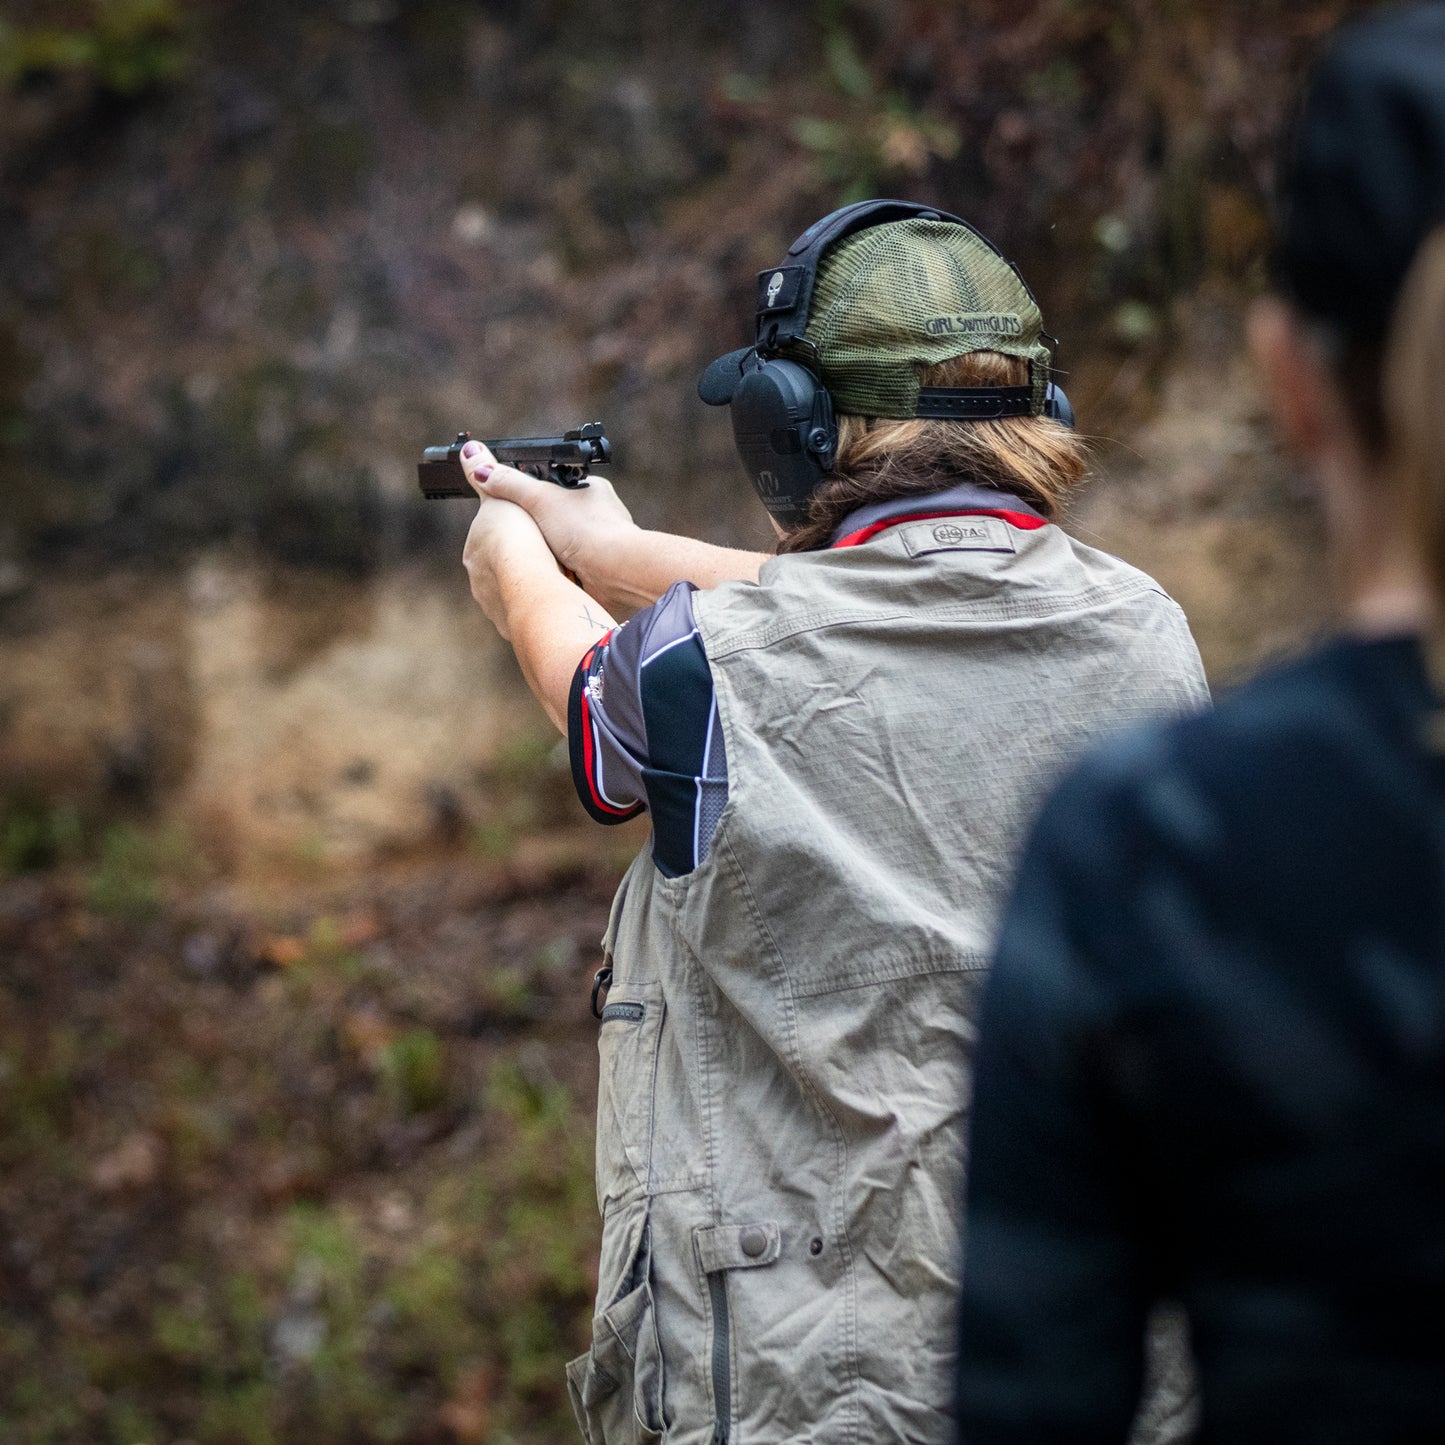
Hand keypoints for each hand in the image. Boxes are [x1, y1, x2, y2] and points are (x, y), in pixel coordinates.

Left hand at [460, 441, 558, 640]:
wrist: (537, 590)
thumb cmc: (525, 540)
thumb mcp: (511, 497)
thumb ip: (493, 476)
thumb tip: (468, 450)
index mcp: (474, 552)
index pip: (491, 537)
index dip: (514, 528)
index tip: (533, 526)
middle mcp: (479, 583)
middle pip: (503, 567)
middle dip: (524, 559)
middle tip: (551, 550)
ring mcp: (496, 609)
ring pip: (518, 592)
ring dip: (535, 584)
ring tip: (563, 576)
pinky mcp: (517, 629)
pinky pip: (533, 614)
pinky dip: (546, 605)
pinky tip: (563, 598)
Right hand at [470, 452, 637, 594]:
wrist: (615, 572)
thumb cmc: (586, 530)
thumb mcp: (539, 499)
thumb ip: (507, 483)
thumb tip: (476, 465)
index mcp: (588, 487)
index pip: (550, 484)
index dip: (526, 494)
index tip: (507, 504)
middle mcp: (595, 513)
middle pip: (551, 516)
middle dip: (533, 528)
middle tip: (518, 535)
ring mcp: (596, 542)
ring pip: (557, 543)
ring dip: (544, 550)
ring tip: (532, 555)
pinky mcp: (595, 568)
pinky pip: (566, 566)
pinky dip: (555, 569)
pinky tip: (547, 571)